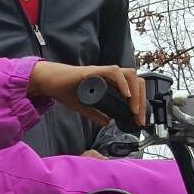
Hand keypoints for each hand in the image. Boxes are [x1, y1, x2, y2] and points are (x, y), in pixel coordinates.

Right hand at [27, 62, 146, 127]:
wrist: (50, 82)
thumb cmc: (65, 90)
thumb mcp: (83, 107)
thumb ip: (95, 114)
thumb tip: (107, 122)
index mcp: (110, 83)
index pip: (133, 89)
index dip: (140, 103)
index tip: (139, 119)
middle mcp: (110, 76)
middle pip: (136, 82)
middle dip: (142, 100)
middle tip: (139, 118)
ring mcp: (103, 72)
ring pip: (130, 75)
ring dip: (135, 92)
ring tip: (134, 109)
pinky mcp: (95, 71)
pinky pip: (114, 72)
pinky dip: (122, 83)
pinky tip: (125, 95)